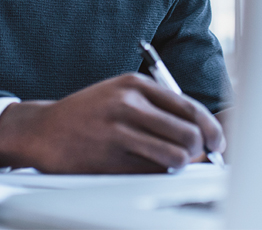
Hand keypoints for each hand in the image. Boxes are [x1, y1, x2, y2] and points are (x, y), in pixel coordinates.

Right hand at [0, 73, 225, 173]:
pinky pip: (152, 174)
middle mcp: (129, 104)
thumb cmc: (89, 114)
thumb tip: (199, 134)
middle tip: (196, 158)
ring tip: (170, 165)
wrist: (44, 130)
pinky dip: (158, 177)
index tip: (216, 143)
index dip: (211, 129)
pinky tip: (148, 170)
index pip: (190, 106)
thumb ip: (157, 108)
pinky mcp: (111, 159)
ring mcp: (119, 132)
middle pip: (188, 133)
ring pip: (175, 157)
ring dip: (180, 166)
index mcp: (136, 84)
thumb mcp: (121, 94)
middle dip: (199, 151)